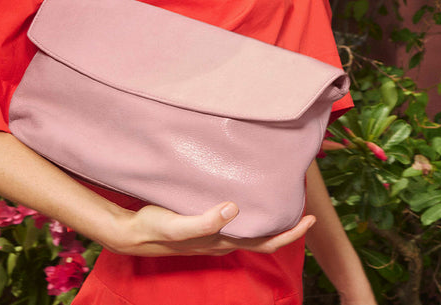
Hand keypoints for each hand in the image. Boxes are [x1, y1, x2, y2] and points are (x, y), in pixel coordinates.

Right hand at [103, 202, 315, 256]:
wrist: (130, 233)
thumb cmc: (153, 228)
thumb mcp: (177, 224)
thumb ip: (205, 221)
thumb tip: (234, 209)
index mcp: (222, 241)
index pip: (265, 242)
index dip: (290, 233)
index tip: (310, 218)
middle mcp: (222, 240)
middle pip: (263, 238)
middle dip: (286, 226)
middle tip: (303, 207)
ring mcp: (213, 234)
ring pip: (250, 231)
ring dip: (268, 219)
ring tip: (279, 199)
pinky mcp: (203, 224)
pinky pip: (234, 221)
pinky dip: (248, 213)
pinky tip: (245, 197)